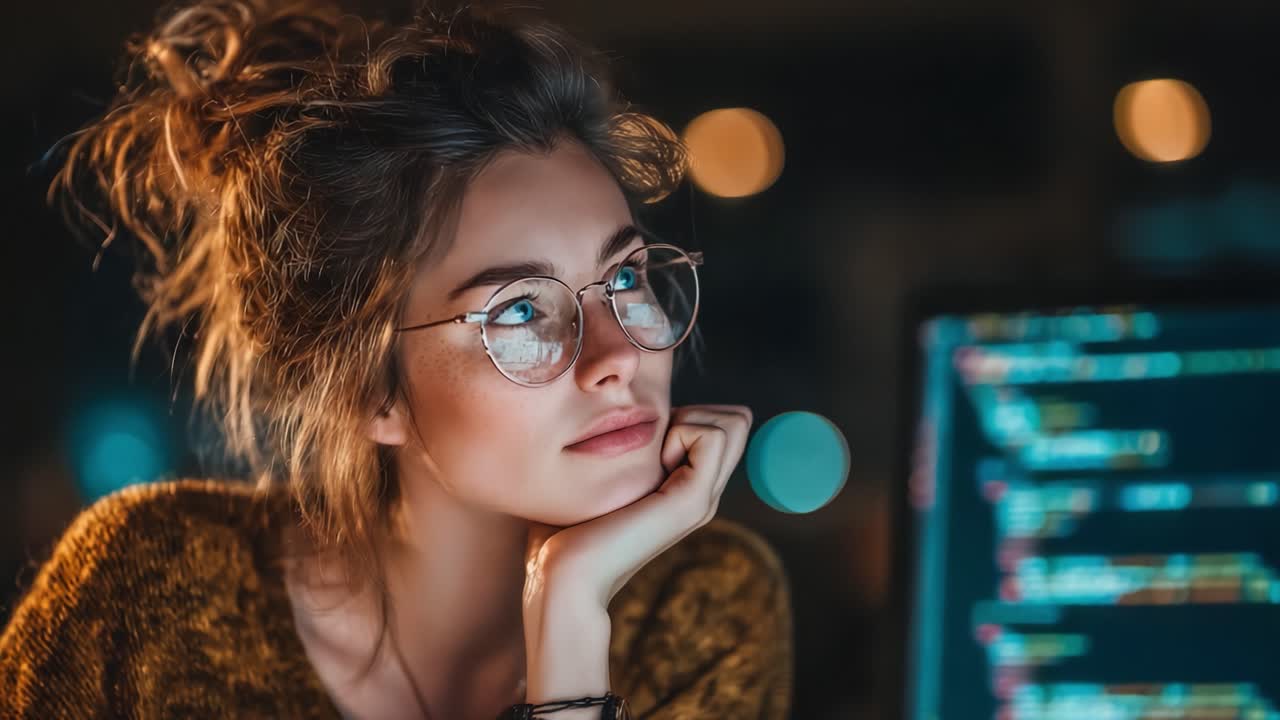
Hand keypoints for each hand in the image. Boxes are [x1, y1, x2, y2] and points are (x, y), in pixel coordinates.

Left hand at [519, 404, 751, 705]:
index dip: (689, 412)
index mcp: (685, 488)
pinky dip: (681, 431)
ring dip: (688, 420)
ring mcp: (702, 498)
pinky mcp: (693, 500)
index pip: (724, 424)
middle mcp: (703, 493)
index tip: (646, 439)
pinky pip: (713, 436)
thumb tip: (624, 417)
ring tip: (652, 455)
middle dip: (695, 411)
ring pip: (732, 423)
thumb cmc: (564, 527)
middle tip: (651, 444)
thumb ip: (623, 451)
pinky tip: (653, 463)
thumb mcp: (601, 476)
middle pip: (736, 421)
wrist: (563, 576)